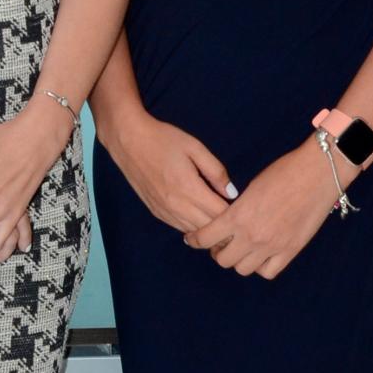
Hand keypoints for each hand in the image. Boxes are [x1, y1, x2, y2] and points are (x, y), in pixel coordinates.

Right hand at [107, 110, 234, 233]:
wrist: (128, 140)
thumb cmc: (164, 139)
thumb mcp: (195, 148)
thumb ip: (216, 171)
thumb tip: (231, 193)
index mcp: (189, 188)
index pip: (220, 214)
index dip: (235, 215)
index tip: (244, 209)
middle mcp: (176, 205)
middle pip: (209, 228)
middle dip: (225, 226)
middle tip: (237, 218)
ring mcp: (164, 211)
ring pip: (194, 232)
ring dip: (209, 229)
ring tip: (222, 222)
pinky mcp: (156, 212)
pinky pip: (180, 228)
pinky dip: (194, 227)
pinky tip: (201, 219)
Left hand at [183, 135, 357, 277]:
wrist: (317, 174)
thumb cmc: (284, 173)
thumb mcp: (251, 188)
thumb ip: (237, 211)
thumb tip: (227, 224)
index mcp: (237, 216)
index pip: (205, 238)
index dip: (195, 240)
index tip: (193, 239)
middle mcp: (252, 235)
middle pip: (222, 260)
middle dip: (218, 252)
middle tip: (222, 243)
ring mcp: (272, 246)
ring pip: (243, 269)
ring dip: (239, 260)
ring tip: (242, 250)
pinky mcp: (290, 251)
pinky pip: (268, 272)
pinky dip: (261, 267)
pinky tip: (262, 255)